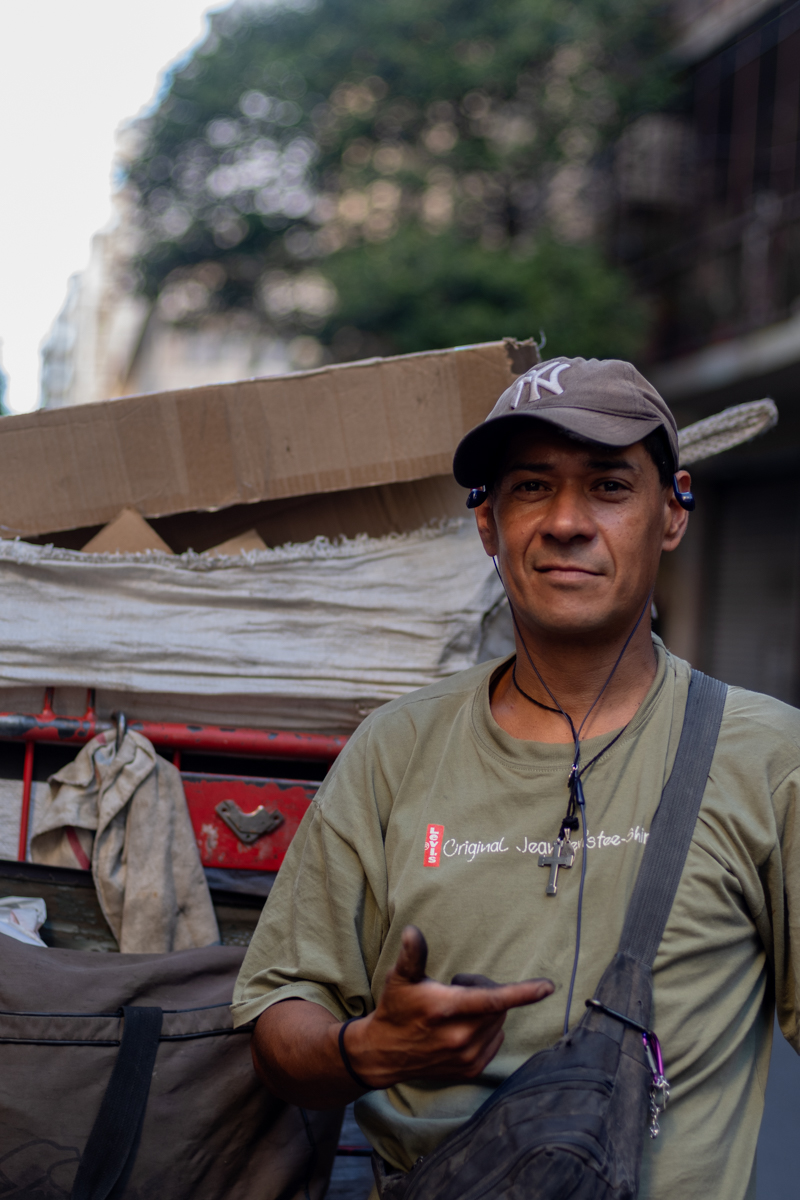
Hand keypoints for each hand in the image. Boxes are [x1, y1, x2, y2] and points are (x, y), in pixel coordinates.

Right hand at [344, 925, 552, 1089]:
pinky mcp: (471, 1069)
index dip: (523, 993)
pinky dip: (488, 1029)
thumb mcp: (400, 979)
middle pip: (496, 1006)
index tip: (547, 987)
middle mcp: (460, 1037)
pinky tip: (464, 1026)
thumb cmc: (396, 1009)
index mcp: (446, 1010)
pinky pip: (495, 1041)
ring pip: (498, 1023)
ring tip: (458, 1008)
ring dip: (487, 1011)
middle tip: (458, 986)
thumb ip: (412, 955)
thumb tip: (413, 932)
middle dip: (483, 990)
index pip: (492, 1000)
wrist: (384, 1053)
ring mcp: (467, 1057)